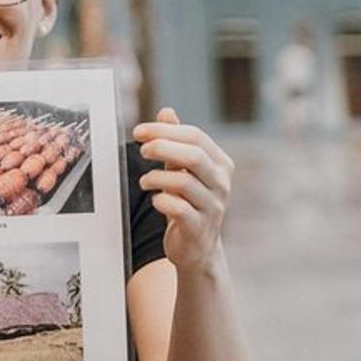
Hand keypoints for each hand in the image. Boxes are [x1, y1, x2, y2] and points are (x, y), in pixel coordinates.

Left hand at [132, 107, 234, 273]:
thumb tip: (167, 111)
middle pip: (194, 155)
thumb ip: (176, 142)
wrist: (196, 248)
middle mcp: (221, 183)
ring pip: (184, 182)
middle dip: (162, 147)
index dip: (165, 130)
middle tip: (141, 150)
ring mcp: (213, 207)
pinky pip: (178, 209)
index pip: (195, 136)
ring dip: (156, 177)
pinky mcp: (199, 228)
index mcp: (221, 164)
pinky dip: (161, 201)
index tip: (139, 132)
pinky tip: (155, 200)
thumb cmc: (188, 203)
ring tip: (144, 181)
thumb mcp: (182, 169)